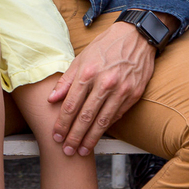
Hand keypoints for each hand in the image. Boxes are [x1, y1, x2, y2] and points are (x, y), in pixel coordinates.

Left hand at [48, 22, 154, 155]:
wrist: (136, 37)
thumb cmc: (105, 47)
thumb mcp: (81, 57)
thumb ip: (66, 80)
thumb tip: (51, 99)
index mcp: (88, 72)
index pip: (71, 105)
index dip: (62, 123)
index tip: (56, 136)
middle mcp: (104, 83)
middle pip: (85, 117)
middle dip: (74, 136)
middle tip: (66, 151)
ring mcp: (121, 90)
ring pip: (103, 121)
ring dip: (91, 139)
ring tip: (81, 151)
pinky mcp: (133, 95)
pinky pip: (116, 116)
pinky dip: (106, 128)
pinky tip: (98, 136)